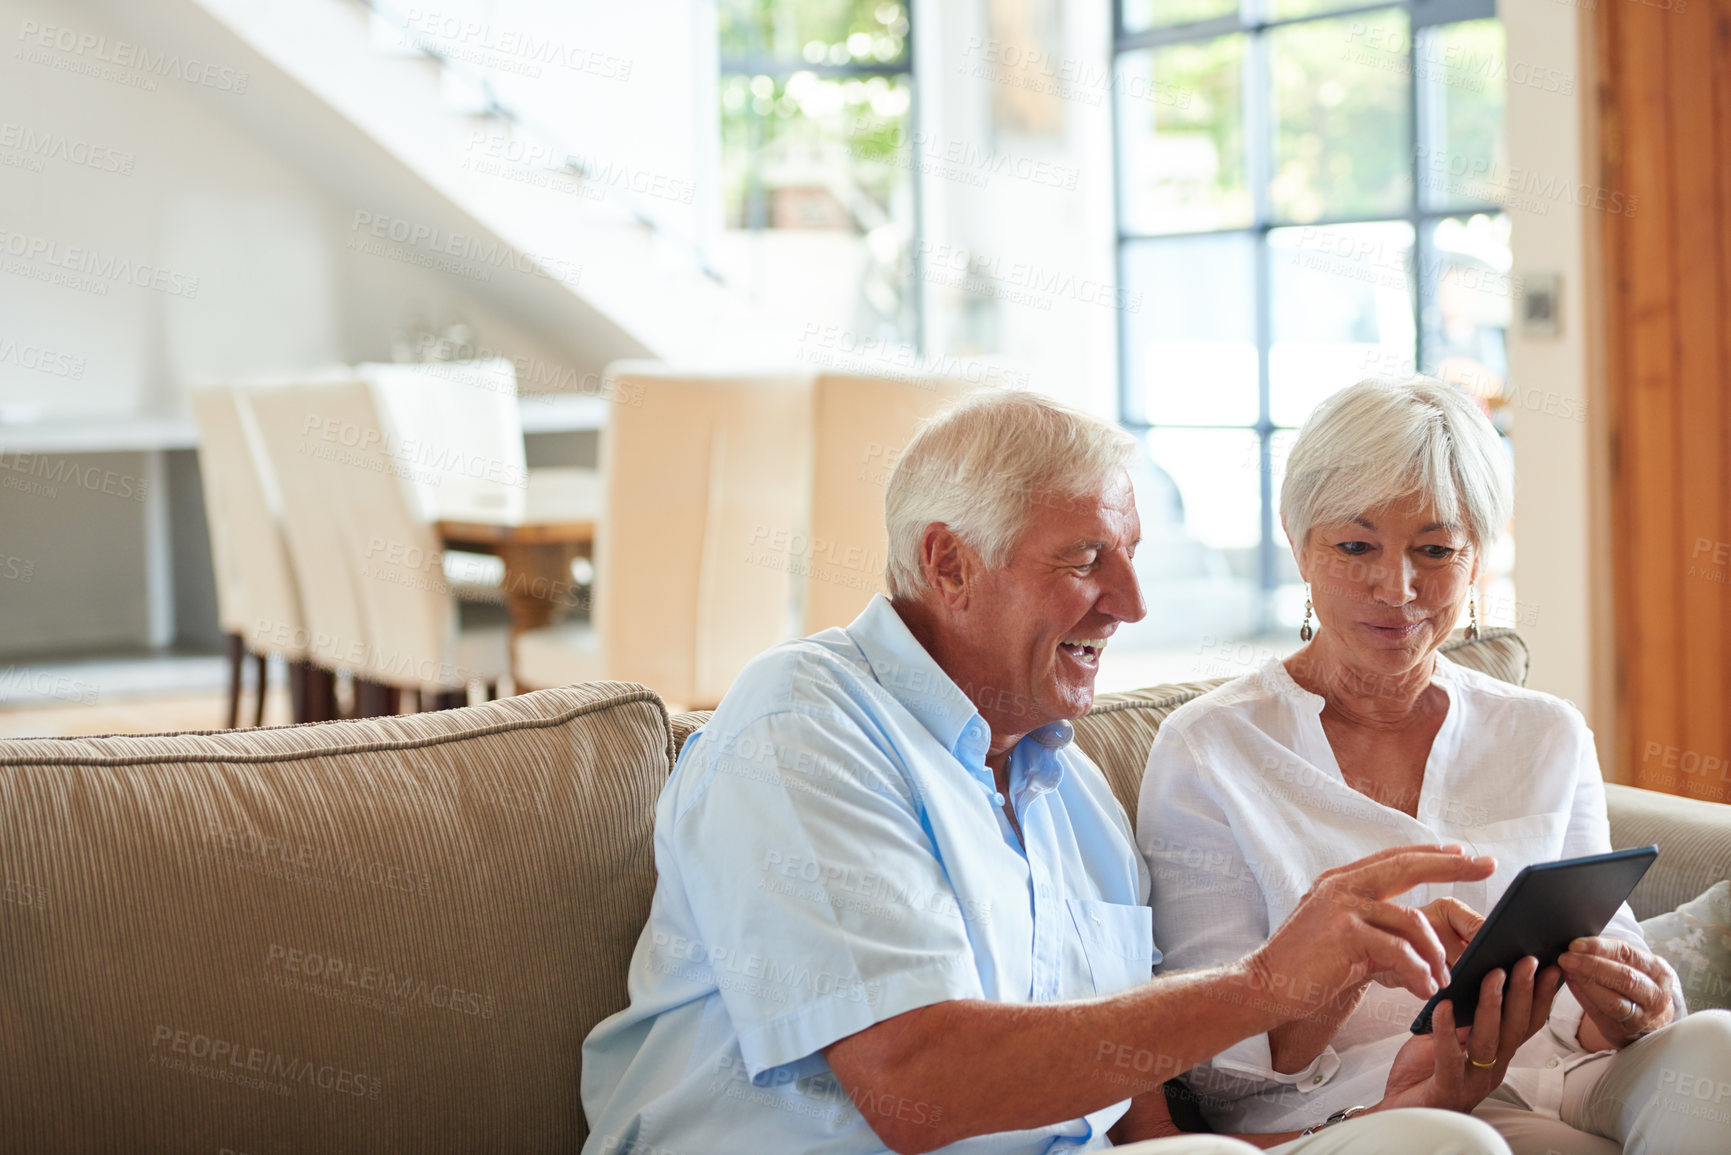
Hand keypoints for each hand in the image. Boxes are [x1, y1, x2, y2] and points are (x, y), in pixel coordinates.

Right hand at [1250, 845, 1495, 1019]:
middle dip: (1452, 865)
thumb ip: (1368, 919)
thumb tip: (1411, 928)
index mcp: (1340, 881)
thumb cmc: (1304, 966)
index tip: (1464, 853)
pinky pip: (1398, 950)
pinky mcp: (1345, 934)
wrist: (1265, 985)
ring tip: (1443, 977)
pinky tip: (1424, 988)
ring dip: (1435, 952)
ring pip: (1410, 919)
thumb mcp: (1336, 931)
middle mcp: (1341, 885)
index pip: (1394, 858)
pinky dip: (1417, 971)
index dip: (1431, 853)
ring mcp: (1342, 907)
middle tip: (1487, 865)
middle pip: (1407, 865)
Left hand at [1380, 956, 1560, 1112]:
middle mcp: (1493, 1068)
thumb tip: (1476, 976)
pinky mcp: (1447, 1090)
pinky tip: (1443, 1005)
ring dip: (1492, 1005)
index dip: (1540, 996)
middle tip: (1527, 961)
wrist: (1402, 1111)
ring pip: (1490, 1041)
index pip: (1526, 1023)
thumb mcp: (1449, 1036)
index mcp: (1497, 1054)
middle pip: (1515, 1027)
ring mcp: (1473, 1081)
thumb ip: (1465, 1015)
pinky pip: (1449, 1059)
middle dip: (1522, 991)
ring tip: (1492, 975)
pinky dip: (1447, 1031)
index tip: (1550, 967)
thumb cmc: (1425, 1071)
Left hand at [1561, 937, 1676, 1048]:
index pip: (1629, 955)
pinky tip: (1571, 983)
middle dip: (1591, 965)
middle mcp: (1655, 996)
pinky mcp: (1622, 1031)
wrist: (1651, 1018)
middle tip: (1566, 957)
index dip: (1600, 948)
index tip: (1576, 944)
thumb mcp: (1637, 965)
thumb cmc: (1638, 983)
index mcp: (1660, 972)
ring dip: (1585, 983)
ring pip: (1612, 1001)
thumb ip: (1614, 954)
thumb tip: (1579, 944)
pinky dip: (1581, 996)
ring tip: (1567, 969)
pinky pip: (1598, 1013)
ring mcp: (1641, 1017)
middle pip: (1624, 979)